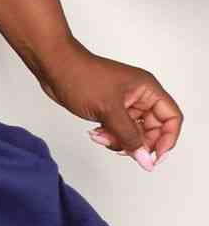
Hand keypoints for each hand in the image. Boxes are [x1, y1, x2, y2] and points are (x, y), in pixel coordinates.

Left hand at [33, 36, 181, 172]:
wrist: (53, 66)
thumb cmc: (80, 76)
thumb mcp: (109, 110)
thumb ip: (130, 137)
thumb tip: (146, 160)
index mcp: (147, 89)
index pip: (172, 118)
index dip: (167, 139)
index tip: (153, 157)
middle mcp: (139, 96)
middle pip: (153, 130)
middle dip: (137, 143)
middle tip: (120, 148)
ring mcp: (124, 103)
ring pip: (134, 133)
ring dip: (120, 141)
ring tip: (101, 137)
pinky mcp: (109, 109)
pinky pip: (119, 130)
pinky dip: (110, 136)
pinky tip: (95, 133)